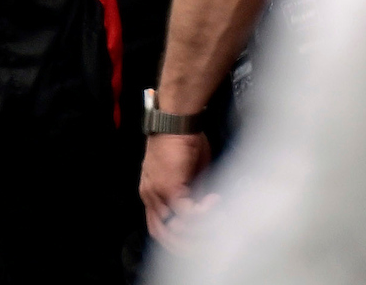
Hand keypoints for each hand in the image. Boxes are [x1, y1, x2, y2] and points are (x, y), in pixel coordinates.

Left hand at [139, 132, 213, 246]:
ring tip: (216, 219)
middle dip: (186, 244)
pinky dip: (204, 212)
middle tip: (209, 242)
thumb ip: (190, 196)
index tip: (198, 241)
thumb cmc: (181, 143)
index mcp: (151, 194)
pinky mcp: (169, 187)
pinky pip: (187, 212)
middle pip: (162, 234)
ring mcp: (157, 192)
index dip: (176, 240)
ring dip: (198, 230)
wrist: (175, 121)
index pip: (157, 228)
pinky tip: (214, 200)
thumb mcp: (186, 175)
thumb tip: (203, 215)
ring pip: (175, 228)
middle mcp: (149, 196)